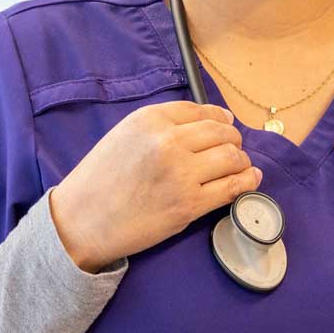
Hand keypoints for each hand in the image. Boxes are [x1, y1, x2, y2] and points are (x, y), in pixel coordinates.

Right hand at [49, 101, 262, 272]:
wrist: (82, 221)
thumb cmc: (101, 178)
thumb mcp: (125, 134)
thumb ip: (162, 124)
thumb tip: (212, 119)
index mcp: (150, 120)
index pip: (200, 111)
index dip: (219, 118)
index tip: (226, 125)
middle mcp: (168, 141)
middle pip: (221, 132)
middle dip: (233, 140)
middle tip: (233, 149)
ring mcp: (181, 174)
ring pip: (232, 157)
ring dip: (242, 161)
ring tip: (241, 166)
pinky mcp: (189, 205)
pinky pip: (232, 188)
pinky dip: (247, 182)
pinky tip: (251, 179)